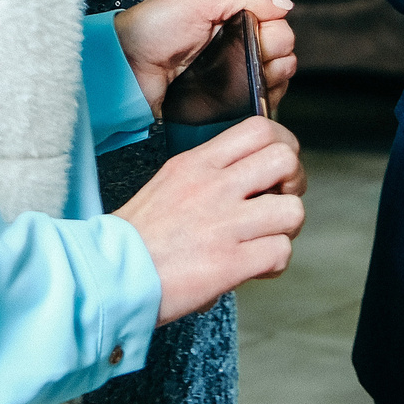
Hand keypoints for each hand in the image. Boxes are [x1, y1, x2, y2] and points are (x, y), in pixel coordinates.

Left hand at [112, 0, 296, 119]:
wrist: (126, 68)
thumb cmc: (153, 27)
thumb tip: (284, 5)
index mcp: (228, 14)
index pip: (273, 20)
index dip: (273, 27)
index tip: (260, 31)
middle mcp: (233, 43)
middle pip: (280, 48)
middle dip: (276, 50)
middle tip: (256, 53)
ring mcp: (230, 72)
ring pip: (276, 74)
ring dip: (276, 73)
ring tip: (259, 73)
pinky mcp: (225, 99)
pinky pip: (260, 98)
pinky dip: (268, 95)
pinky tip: (261, 91)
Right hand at [113, 116, 306, 323]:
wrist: (109, 275)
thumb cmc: (138, 236)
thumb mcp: (170, 183)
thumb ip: (209, 174)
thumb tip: (250, 179)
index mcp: (197, 163)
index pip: (260, 128)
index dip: (282, 145)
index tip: (276, 171)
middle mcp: (213, 186)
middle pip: (286, 160)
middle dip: (294, 183)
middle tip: (279, 202)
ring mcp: (223, 224)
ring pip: (293, 210)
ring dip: (286, 229)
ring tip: (266, 239)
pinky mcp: (229, 263)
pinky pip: (281, 252)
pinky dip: (274, 263)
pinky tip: (254, 268)